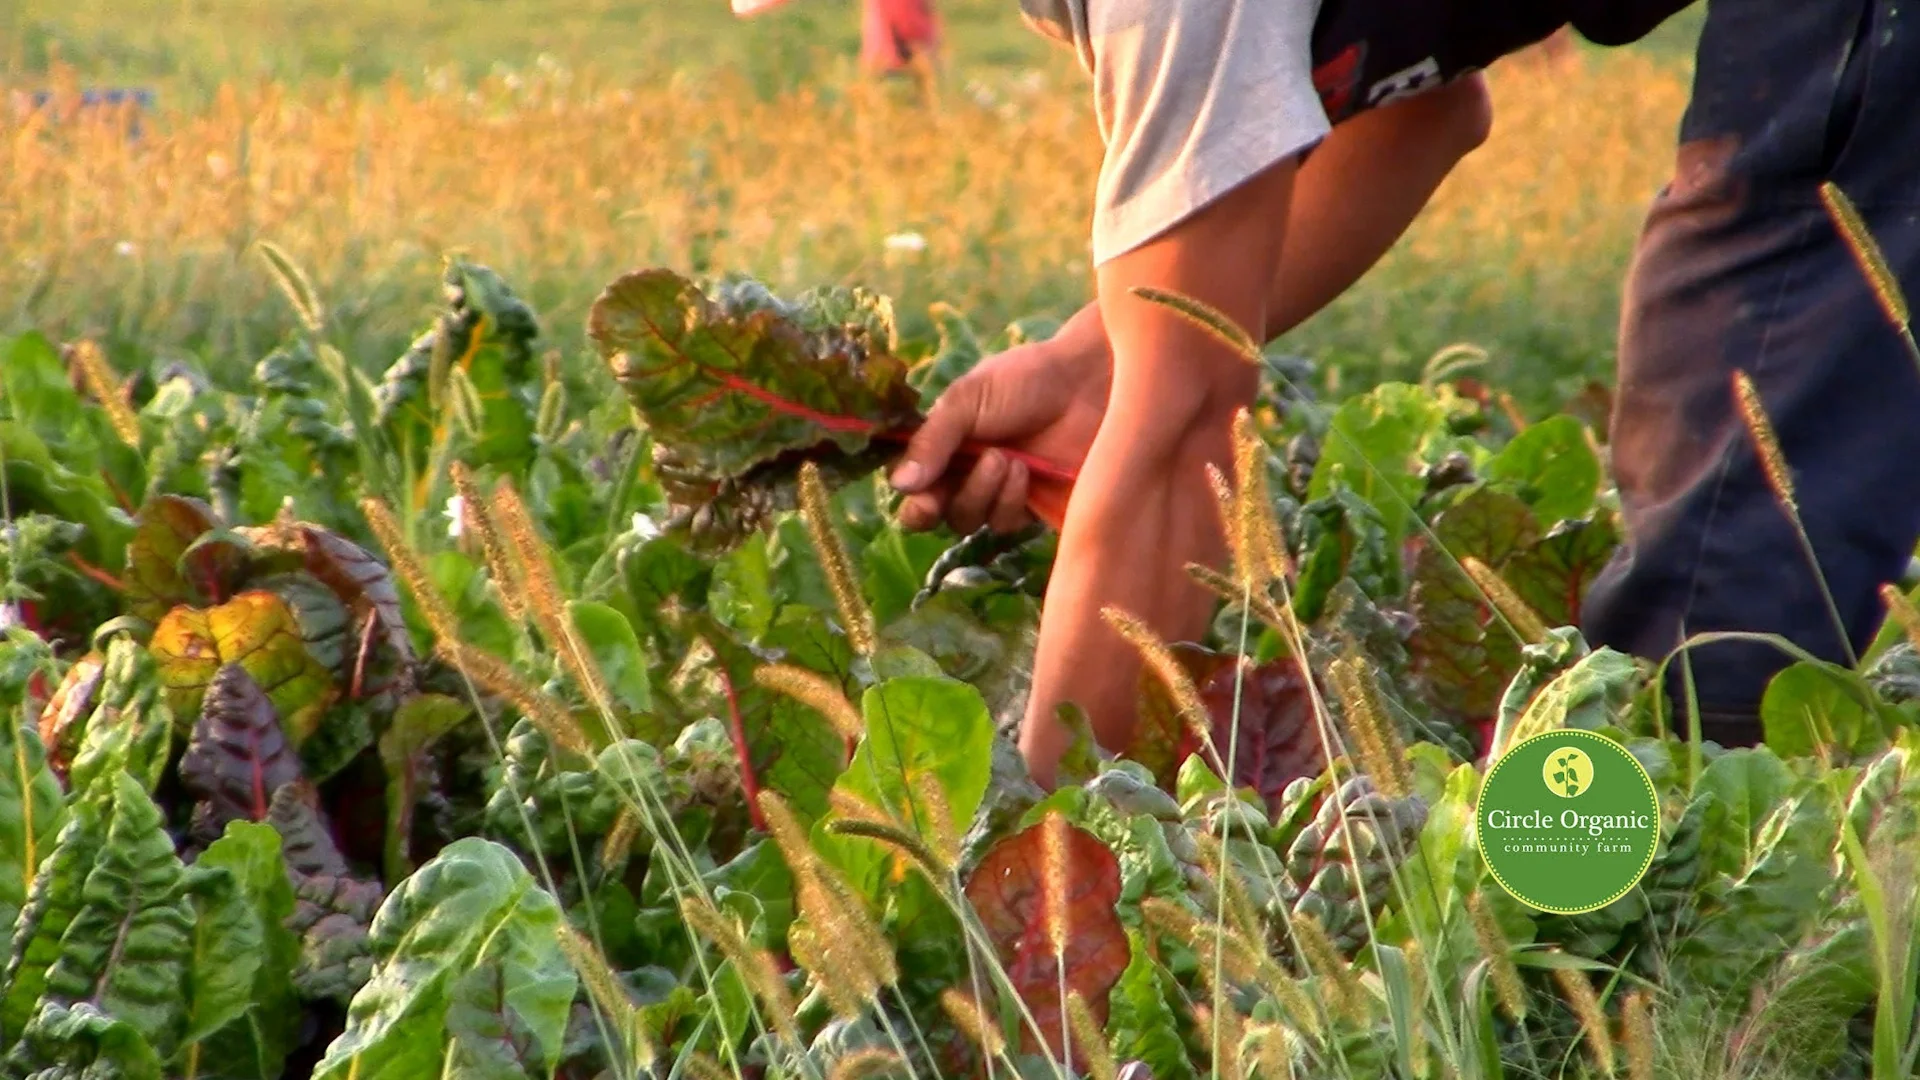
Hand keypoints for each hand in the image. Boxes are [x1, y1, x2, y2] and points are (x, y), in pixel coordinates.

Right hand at [890, 330, 1109, 533]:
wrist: (1086, 383)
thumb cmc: (1024, 380)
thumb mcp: (968, 400)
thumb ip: (932, 441)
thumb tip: (899, 484)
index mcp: (943, 445)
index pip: (912, 487)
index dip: (912, 498)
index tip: (923, 494)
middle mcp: (963, 473)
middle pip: (935, 515)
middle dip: (945, 501)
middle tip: (965, 477)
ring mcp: (997, 493)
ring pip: (968, 522)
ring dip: (980, 494)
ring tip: (1004, 458)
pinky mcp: (1031, 507)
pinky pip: (1004, 524)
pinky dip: (1009, 501)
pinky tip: (1025, 470)